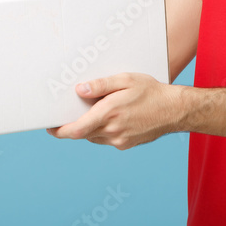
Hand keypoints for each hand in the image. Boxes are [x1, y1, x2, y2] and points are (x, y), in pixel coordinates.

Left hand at [46, 73, 185, 149]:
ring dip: (89, 127)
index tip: (50, 128)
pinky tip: (111, 117)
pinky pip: (106, 139)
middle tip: (69, 113)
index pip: (77, 129)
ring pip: (94, 137)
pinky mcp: (126, 144)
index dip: (60, 131)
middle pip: (83, 133)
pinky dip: (102, 130)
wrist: (174, 110)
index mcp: (109, 113)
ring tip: (96, 111)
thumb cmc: (151, 91)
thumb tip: (79, 90)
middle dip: (74, 126)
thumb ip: (101, 85)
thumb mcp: (125, 80)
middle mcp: (112, 130)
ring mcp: (120, 140)